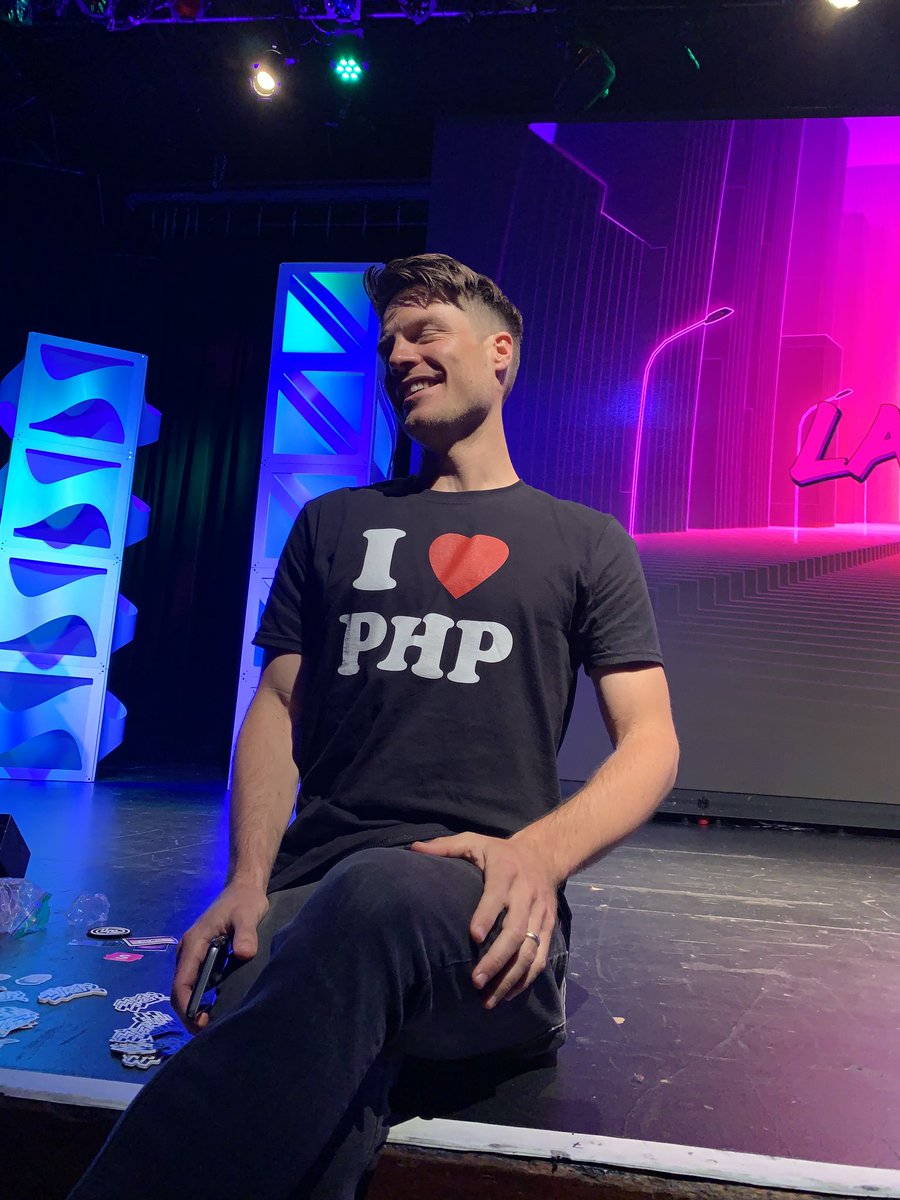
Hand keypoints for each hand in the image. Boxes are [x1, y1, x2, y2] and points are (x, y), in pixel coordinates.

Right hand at [172, 880, 269, 1033]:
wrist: (243, 888)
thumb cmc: (244, 901)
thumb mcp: (247, 915)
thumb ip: (246, 934)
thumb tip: (244, 953)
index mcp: (194, 943)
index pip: (181, 982)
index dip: (186, 1006)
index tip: (200, 1024)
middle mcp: (188, 951)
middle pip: (179, 989)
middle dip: (187, 1013)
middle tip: (206, 1033)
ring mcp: (194, 954)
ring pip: (186, 987)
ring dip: (192, 1007)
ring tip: (211, 1026)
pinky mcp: (202, 956)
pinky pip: (195, 981)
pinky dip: (200, 998)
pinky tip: (214, 1008)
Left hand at [410, 833, 556, 1008]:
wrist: (544, 855)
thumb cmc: (499, 852)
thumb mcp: (474, 841)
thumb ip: (445, 847)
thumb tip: (413, 849)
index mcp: (506, 871)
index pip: (498, 895)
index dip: (487, 915)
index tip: (473, 937)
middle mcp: (526, 893)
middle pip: (515, 930)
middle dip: (497, 957)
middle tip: (476, 981)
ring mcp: (540, 912)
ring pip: (530, 949)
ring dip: (511, 976)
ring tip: (489, 999)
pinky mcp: (548, 926)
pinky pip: (541, 956)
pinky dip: (526, 978)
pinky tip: (507, 994)